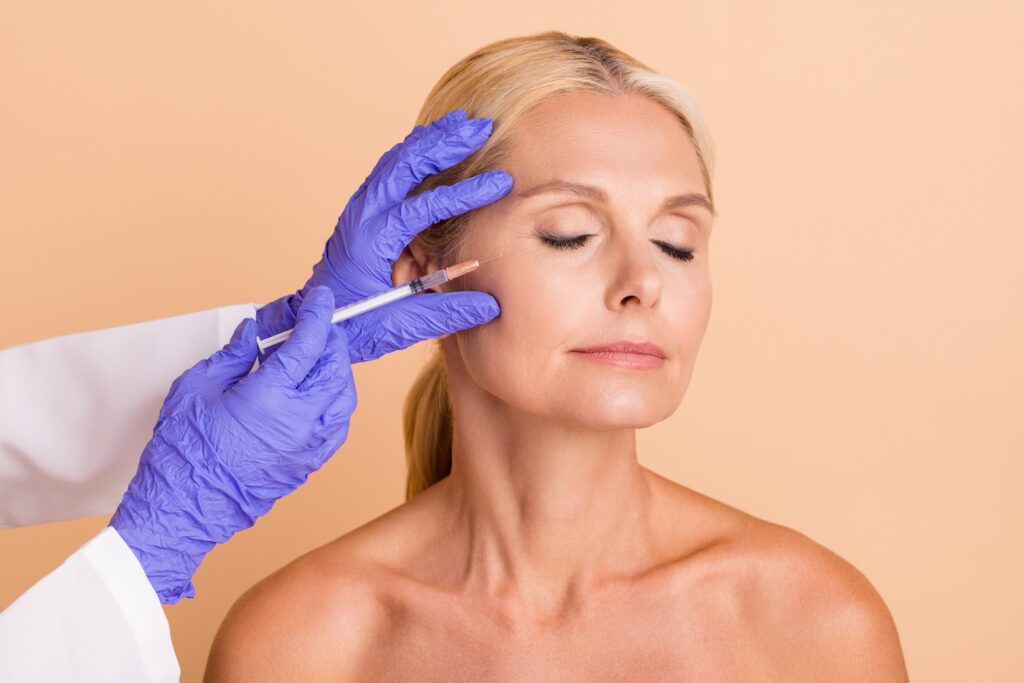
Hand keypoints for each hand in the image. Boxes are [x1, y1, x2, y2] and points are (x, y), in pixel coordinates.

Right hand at [109, 287, 354, 603]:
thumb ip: (232, 355)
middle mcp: (300, 420)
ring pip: (344, 397)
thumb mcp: (196, 387)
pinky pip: (337, 425)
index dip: (317, 315)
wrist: (183, 509)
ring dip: (337, 370)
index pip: (309, 343)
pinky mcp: (309, 465)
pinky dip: (336, 402)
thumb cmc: (183, 451)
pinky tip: (318, 394)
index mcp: (271, 395)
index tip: (321, 300)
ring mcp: (309, 446)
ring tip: (318, 357)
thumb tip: (252, 334)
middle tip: (316, 326)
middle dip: (330, 340)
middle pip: (335, 367)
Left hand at [256, 109, 511, 362]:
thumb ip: (447, 313)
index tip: (500, 183)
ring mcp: (360, 209)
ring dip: (430, 139)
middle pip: (406, 164)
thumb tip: (492, 306)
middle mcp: (363, 215)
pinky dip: (415, 150)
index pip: (424, 205)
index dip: (465, 193)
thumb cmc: (352, 326)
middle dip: (446, 143)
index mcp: (371, 240)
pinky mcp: (363, 211)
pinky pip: (390, 168)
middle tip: (482, 128)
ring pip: (397, 159)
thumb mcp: (401, 325)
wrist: (313, 323)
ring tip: (462, 121)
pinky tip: (433, 141)